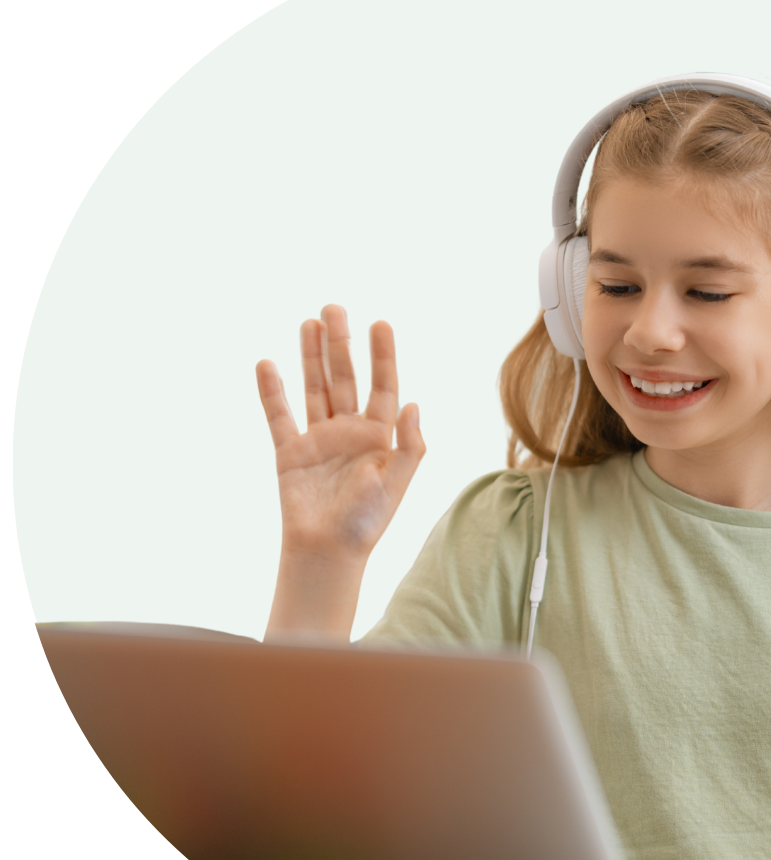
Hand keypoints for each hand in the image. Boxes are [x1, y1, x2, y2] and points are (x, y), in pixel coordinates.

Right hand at [256, 306, 424, 563]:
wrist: (327, 551)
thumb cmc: (367, 521)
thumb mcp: (397, 483)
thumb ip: (409, 445)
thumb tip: (414, 404)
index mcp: (380, 436)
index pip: (383, 386)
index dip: (382, 355)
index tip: (381, 324)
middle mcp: (350, 431)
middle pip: (346, 378)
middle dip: (341, 344)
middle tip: (335, 308)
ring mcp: (319, 438)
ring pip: (315, 388)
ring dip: (312, 356)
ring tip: (309, 322)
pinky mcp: (291, 451)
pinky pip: (280, 415)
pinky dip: (272, 391)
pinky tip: (268, 363)